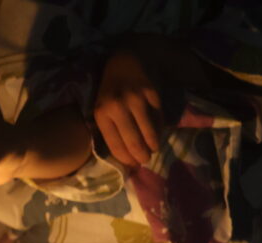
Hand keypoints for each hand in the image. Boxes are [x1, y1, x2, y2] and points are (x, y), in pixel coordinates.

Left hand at [94, 48, 162, 166]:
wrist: (126, 59)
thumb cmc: (111, 88)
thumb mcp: (102, 107)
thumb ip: (110, 129)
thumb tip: (125, 157)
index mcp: (102, 113)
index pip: (116, 146)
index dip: (127, 159)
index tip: (133, 164)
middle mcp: (118, 107)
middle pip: (134, 143)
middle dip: (142, 156)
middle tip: (145, 159)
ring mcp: (136, 100)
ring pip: (150, 134)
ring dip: (153, 145)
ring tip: (153, 148)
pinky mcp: (152, 94)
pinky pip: (158, 119)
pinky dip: (159, 128)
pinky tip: (157, 130)